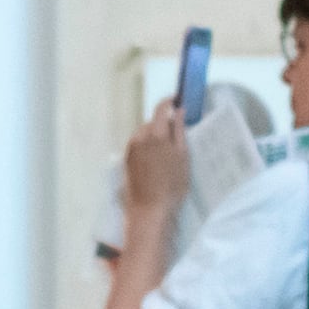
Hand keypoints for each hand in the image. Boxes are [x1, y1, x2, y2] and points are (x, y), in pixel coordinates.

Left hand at [120, 97, 194, 229]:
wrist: (150, 208)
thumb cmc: (172, 185)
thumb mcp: (182, 156)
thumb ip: (179, 131)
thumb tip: (179, 111)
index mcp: (155, 133)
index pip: (160, 108)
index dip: (169, 101)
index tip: (177, 100)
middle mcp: (139, 137)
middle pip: (152, 122)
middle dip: (164, 124)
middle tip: (177, 135)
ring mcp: (130, 148)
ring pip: (144, 133)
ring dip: (155, 136)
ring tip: (167, 153)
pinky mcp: (126, 159)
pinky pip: (138, 145)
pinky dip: (147, 146)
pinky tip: (156, 162)